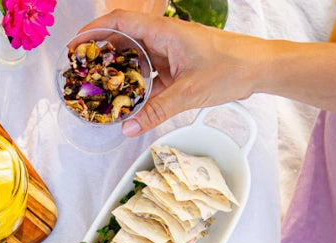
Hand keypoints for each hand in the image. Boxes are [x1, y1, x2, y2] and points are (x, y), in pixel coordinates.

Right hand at [78, 11, 265, 135]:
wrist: (259, 68)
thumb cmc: (231, 67)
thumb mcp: (190, 92)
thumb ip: (158, 111)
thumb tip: (130, 127)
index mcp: (164, 32)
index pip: (121, 23)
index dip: (95, 31)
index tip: (76, 45)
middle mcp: (164, 40)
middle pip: (123, 43)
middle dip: (101, 57)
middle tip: (82, 75)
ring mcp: (170, 55)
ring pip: (136, 63)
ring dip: (119, 77)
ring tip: (100, 94)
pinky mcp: (177, 69)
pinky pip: (150, 78)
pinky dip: (137, 90)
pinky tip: (129, 105)